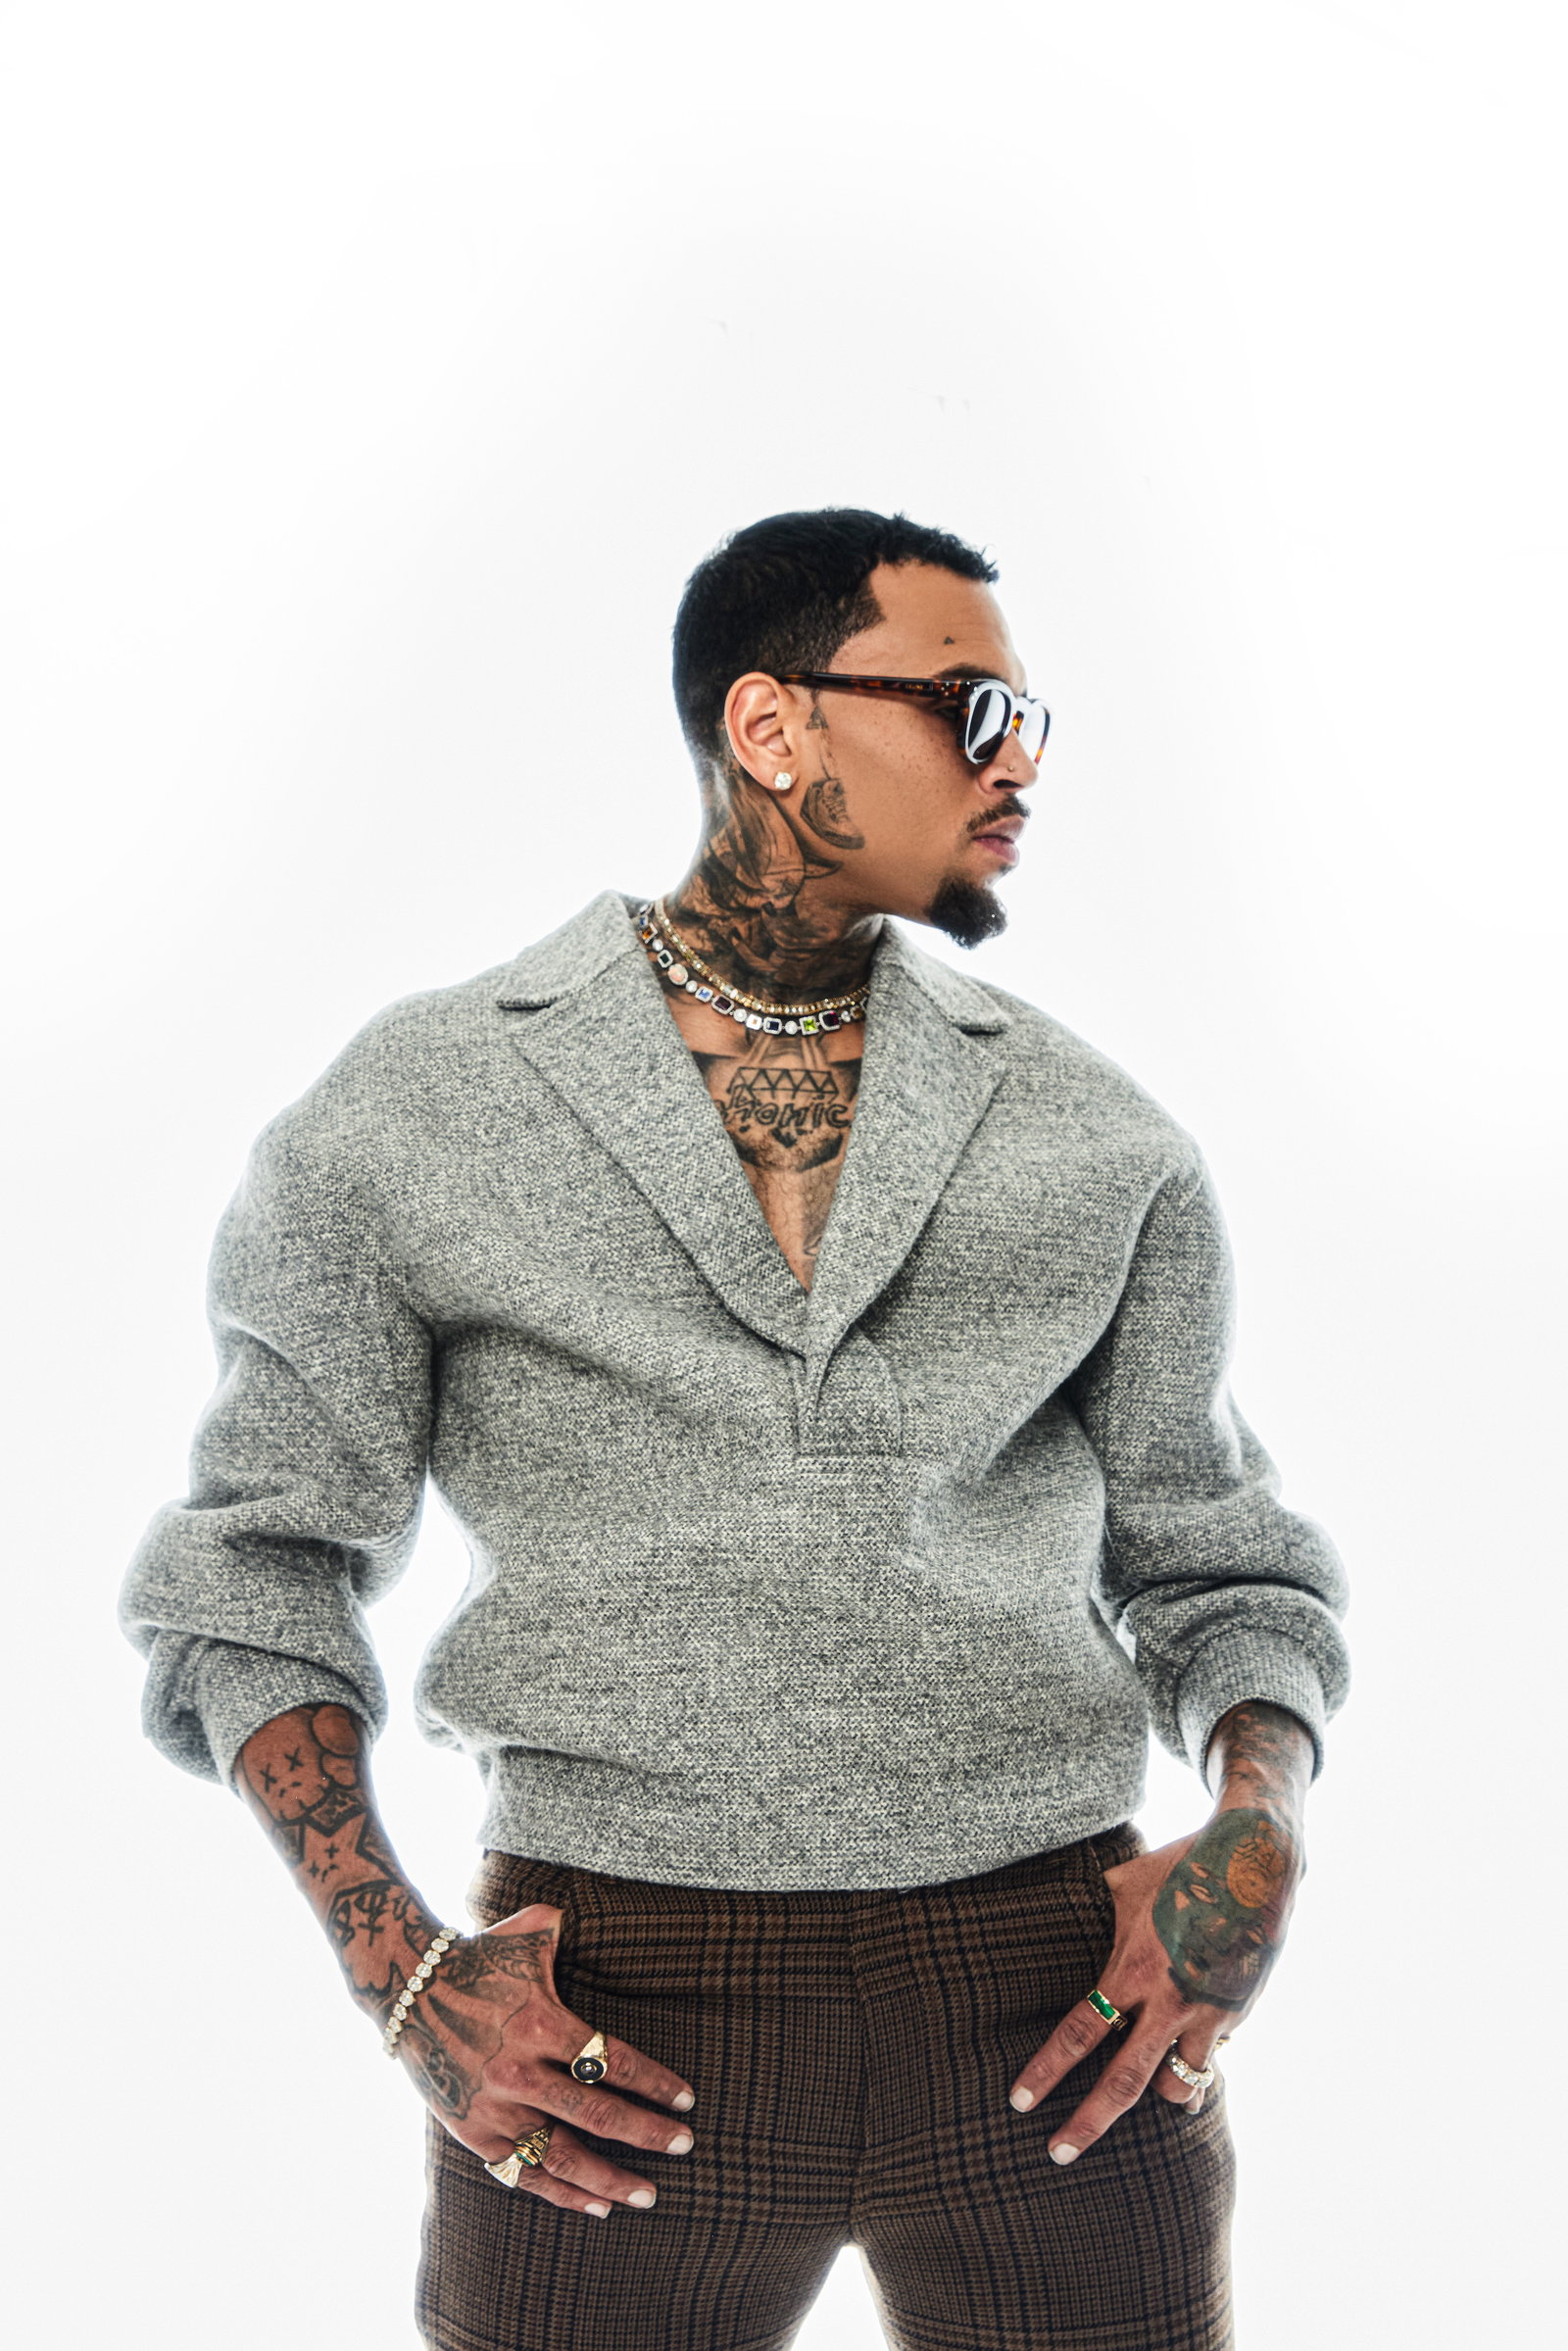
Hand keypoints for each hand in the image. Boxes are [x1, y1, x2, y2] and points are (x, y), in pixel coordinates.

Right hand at [394, 1899, 696, 2219]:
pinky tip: (597, 2205)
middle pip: (597, 2113)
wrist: (408, 1991)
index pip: (612, 2061)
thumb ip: (571, 1928)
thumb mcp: (529, 1932)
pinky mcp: (473, 2132)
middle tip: (685, 2146)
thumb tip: (614, 1913)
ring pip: (562, 2155)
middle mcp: (519, 2070)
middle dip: (648, 2133)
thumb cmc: (480, 1957)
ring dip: (609, 2179)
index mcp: (540, 2022)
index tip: (687, 2100)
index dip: (655, 2083)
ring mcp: (494, 2107)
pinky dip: (561, 2194)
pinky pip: (523, 2173)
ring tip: (648, 2195)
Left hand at [1008, 1803, 1301, 2159]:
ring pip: (1177, 2085)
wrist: (1255, 1861)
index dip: (1047, 2071)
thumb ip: (1092, 1912)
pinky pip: (1208, 2055)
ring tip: (1144, 2089)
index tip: (1020, 2102)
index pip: (1081, 2032)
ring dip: (1157, 2092)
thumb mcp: (1125, 1884)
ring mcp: (1208, 2016)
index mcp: (1134, 1969)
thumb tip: (1050, 1912)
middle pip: (1124, 2081)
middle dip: (1088, 2122)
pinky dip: (1194, 2057)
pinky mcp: (1237, 2015)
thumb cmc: (1180, 1866)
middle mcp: (1170, 2003)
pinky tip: (1187, 2041)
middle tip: (1057, 2153)